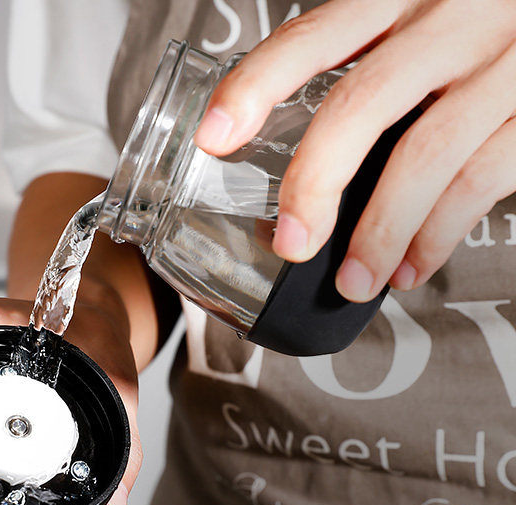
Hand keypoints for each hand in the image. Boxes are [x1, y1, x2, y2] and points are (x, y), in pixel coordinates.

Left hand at [194, 0, 515, 300]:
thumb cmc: (478, 25)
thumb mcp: (418, 23)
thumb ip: (363, 71)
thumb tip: (300, 174)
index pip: (312, 38)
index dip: (256, 86)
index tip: (213, 137)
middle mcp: (448, 21)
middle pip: (361, 106)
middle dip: (315, 184)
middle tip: (291, 243)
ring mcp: (500, 63)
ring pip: (425, 156)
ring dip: (379, 233)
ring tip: (352, 283)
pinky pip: (480, 180)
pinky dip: (438, 236)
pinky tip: (409, 268)